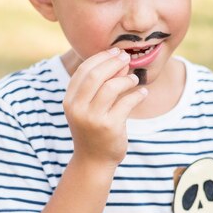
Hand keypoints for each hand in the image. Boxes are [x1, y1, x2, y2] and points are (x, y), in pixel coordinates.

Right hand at [63, 48, 147, 165]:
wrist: (93, 160)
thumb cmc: (92, 130)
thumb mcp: (87, 108)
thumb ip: (97, 87)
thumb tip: (119, 61)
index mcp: (70, 101)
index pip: (84, 70)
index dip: (101, 58)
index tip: (115, 52)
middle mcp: (78, 108)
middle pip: (96, 75)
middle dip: (113, 63)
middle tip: (127, 58)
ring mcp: (93, 118)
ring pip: (112, 87)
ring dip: (126, 79)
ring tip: (134, 79)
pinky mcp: (110, 127)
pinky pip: (127, 103)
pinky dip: (138, 95)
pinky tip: (143, 93)